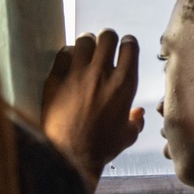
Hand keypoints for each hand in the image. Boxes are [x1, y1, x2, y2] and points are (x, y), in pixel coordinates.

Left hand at [42, 30, 143, 192]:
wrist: (70, 156)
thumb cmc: (102, 147)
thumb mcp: (127, 135)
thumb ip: (136, 121)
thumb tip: (138, 113)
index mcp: (124, 84)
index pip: (130, 47)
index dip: (128, 43)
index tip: (125, 46)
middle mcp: (102, 73)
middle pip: (108, 37)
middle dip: (108, 38)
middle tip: (104, 46)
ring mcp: (77, 74)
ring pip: (84, 40)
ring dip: (87, 42)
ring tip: (85, 49)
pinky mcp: (55, 79)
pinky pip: (63, 54)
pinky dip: (68, 54)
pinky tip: (68, 61)